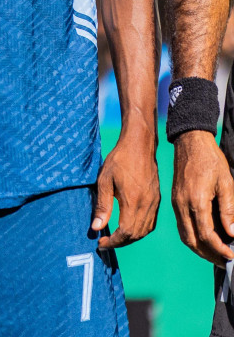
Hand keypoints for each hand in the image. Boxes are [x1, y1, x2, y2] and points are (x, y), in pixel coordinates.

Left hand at [94, 132, 158, 249]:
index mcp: (133, 202)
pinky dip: (139, 230)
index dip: (113, 242)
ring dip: (130, 238)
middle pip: (136, 235)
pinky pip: (150, 223)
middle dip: (120, 242)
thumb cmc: (119, 160)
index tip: (101, 244)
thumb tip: (96, 228)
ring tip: (114, 238)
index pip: (126, 232)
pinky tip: (128, 228)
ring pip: (144, 231)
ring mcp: (154, 204)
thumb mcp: (104, 181)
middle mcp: (147, 206)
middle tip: (105, 243)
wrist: (140, 146)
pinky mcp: (157, 200)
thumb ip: (102, 205)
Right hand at [173, 130, 233, 261]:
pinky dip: (193, 238)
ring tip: (216, 255)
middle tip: (225, 262)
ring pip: (185, 235)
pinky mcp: (175, 201)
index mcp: (195, 201)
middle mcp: (182, 205)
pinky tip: (205, 240)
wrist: (190, 142)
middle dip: (209, 255)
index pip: (206, 234)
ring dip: (200, 249)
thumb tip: (232, 233)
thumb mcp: (226, 183)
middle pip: (192, 240)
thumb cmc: (210, 160)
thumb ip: (229, 210)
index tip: (232, 256)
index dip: (220, 249)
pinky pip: (182, 226)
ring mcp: (176, 203)